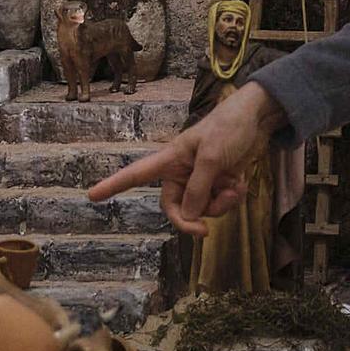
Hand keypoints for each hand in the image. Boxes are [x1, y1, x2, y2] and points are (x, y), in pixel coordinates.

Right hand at [88, 81, 281, 235]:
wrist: (258, 119)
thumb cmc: (229, 128)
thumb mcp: (211, 157)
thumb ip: (198, 188)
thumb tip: (189, 215)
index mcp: (170, 159)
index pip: (136, 174)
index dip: (113, 185)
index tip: (92, 195)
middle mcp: (181, 171)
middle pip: (174, 207)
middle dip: (191, 219)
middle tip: (205, 231)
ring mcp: (201, 179)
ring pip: (201, 209)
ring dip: (219, 206)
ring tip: (234, 187)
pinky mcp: (219, 183)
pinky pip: (219, 204)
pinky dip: (231, 199)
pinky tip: (240, 184)